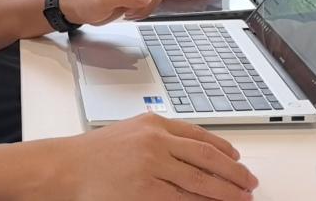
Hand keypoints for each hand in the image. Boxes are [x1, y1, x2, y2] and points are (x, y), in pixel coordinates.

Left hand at [59, 0, 162, 24]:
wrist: (78, 8)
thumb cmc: (85, 1)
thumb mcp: (103, 0)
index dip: (140, 3)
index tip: (127, 10)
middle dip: (143, 7)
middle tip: (127, 13)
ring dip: (144, 9)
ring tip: (128, 12)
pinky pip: (151, 1)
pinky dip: (143, 11)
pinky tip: (130, 12)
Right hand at [63, 113, 257, 200]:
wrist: (66, 167)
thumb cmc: (94, 153)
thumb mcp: (131, 132)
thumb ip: (161, 138)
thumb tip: (196, 153)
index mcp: (154, 123)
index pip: (200, 135)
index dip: (224, 149)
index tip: (238, 159)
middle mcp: (156, 141)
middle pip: (207, 158)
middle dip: (234, 172)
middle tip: (249, 182)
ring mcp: (152, 167)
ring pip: (200, 181)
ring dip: (225, 191)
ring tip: (241, 197)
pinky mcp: (145, 192)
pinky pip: (182, 199)